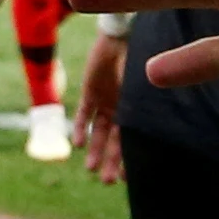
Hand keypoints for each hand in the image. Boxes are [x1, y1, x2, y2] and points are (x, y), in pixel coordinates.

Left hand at [76, 22, 125, 183]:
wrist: (121, 36)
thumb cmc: (138, 59)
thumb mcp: (141, 85)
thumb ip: (139, 107)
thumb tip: (141, 132)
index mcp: (137, 110)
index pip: (133, 141)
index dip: (130, 159)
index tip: (128, 178)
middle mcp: (122, 110)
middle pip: (115, 142)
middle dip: (111, 162)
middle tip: (108, 181)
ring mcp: (105, 102)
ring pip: (98, 133)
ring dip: (95, 150)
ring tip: (90, 169)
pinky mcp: (89, 93)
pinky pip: (84, 115)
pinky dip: (80, 129)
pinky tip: (78, 144)